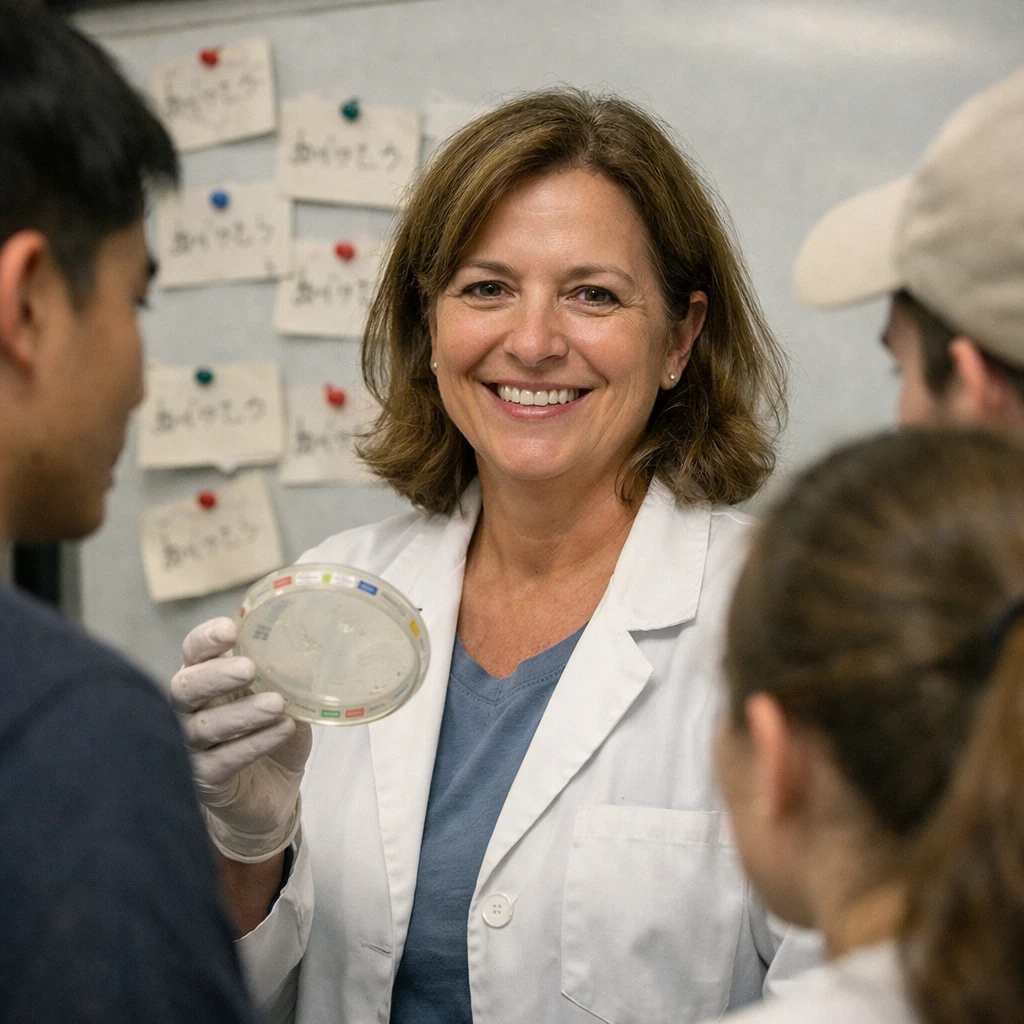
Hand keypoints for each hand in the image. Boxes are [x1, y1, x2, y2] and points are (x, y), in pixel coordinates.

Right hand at [170, 617, 311, 863]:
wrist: (273, 790)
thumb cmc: (272, 732)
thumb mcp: (286, 697)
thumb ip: (288, 676)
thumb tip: (306, 655)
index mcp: (207, 679)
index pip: (193, 653)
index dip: (206, 639)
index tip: (230, 629)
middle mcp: (189, 710)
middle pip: (183, 688)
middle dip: (215, 676)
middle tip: (249, 669)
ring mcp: (192, 747)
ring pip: (202, 727)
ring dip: (242, 713)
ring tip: (278, 704)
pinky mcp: (205, 780)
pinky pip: (222, 761)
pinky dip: (253, 744)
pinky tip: (282, 731)